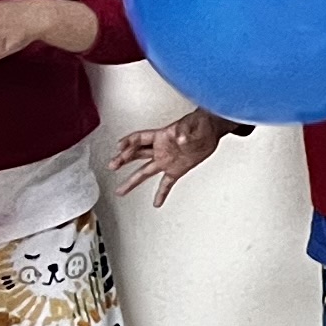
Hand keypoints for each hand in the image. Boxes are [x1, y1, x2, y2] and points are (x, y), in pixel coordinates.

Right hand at [110, 109, 234, 205]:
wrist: (213, 130)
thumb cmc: (202, 122)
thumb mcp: (193, 123)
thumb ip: (185, 130)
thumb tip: (180, 138)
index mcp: (162, 136)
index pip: (140, 139)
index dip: (128, 142)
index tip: (119, 147)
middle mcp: (161, 149)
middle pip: (136, 155)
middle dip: (123, 160)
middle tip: (112, 165)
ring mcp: (167, 161)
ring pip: (145, 172)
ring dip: (132, 181)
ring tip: (121, 191)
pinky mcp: (177, 170)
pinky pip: (166, 183)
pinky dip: (161, 193)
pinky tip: (157, 202)